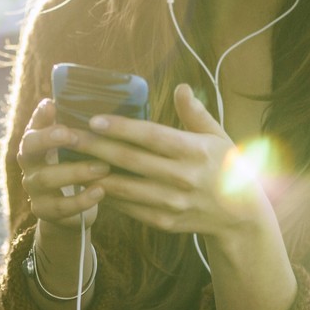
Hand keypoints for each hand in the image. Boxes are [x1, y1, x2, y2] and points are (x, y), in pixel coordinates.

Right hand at [17, 98, 109, 230]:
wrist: (69, 210)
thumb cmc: (76, 167)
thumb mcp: (76, 148)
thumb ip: (80, 129)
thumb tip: (102, 102)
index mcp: (36, 142)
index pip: (33, 125)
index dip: (40, 116)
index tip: (52, 105)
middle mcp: (29, 163)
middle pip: (29, 148)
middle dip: (48, 139)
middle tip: (71, 134)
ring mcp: (34, 188)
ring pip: (46, 178)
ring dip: (76, 171)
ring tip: (103, 167)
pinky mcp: (44, 211)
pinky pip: (61, 207)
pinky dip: (82, 199)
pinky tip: (100, 191)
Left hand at [69, 84, 273, 238]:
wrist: (240, 217)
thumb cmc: (226, 168)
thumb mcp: (218, 137)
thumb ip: (196, 114)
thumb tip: (181, 88)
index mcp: (194, 152)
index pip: (151, 136)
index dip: (121, 128)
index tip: (94, 119)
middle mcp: (182, 178)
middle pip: (130, 160)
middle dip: (96, 147)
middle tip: (68, 135)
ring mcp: (172, 202)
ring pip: (124, 187)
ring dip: (95, 173)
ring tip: (71, 159)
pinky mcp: (163, 221)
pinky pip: (129, 208)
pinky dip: (108, 196)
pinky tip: (89, 183)